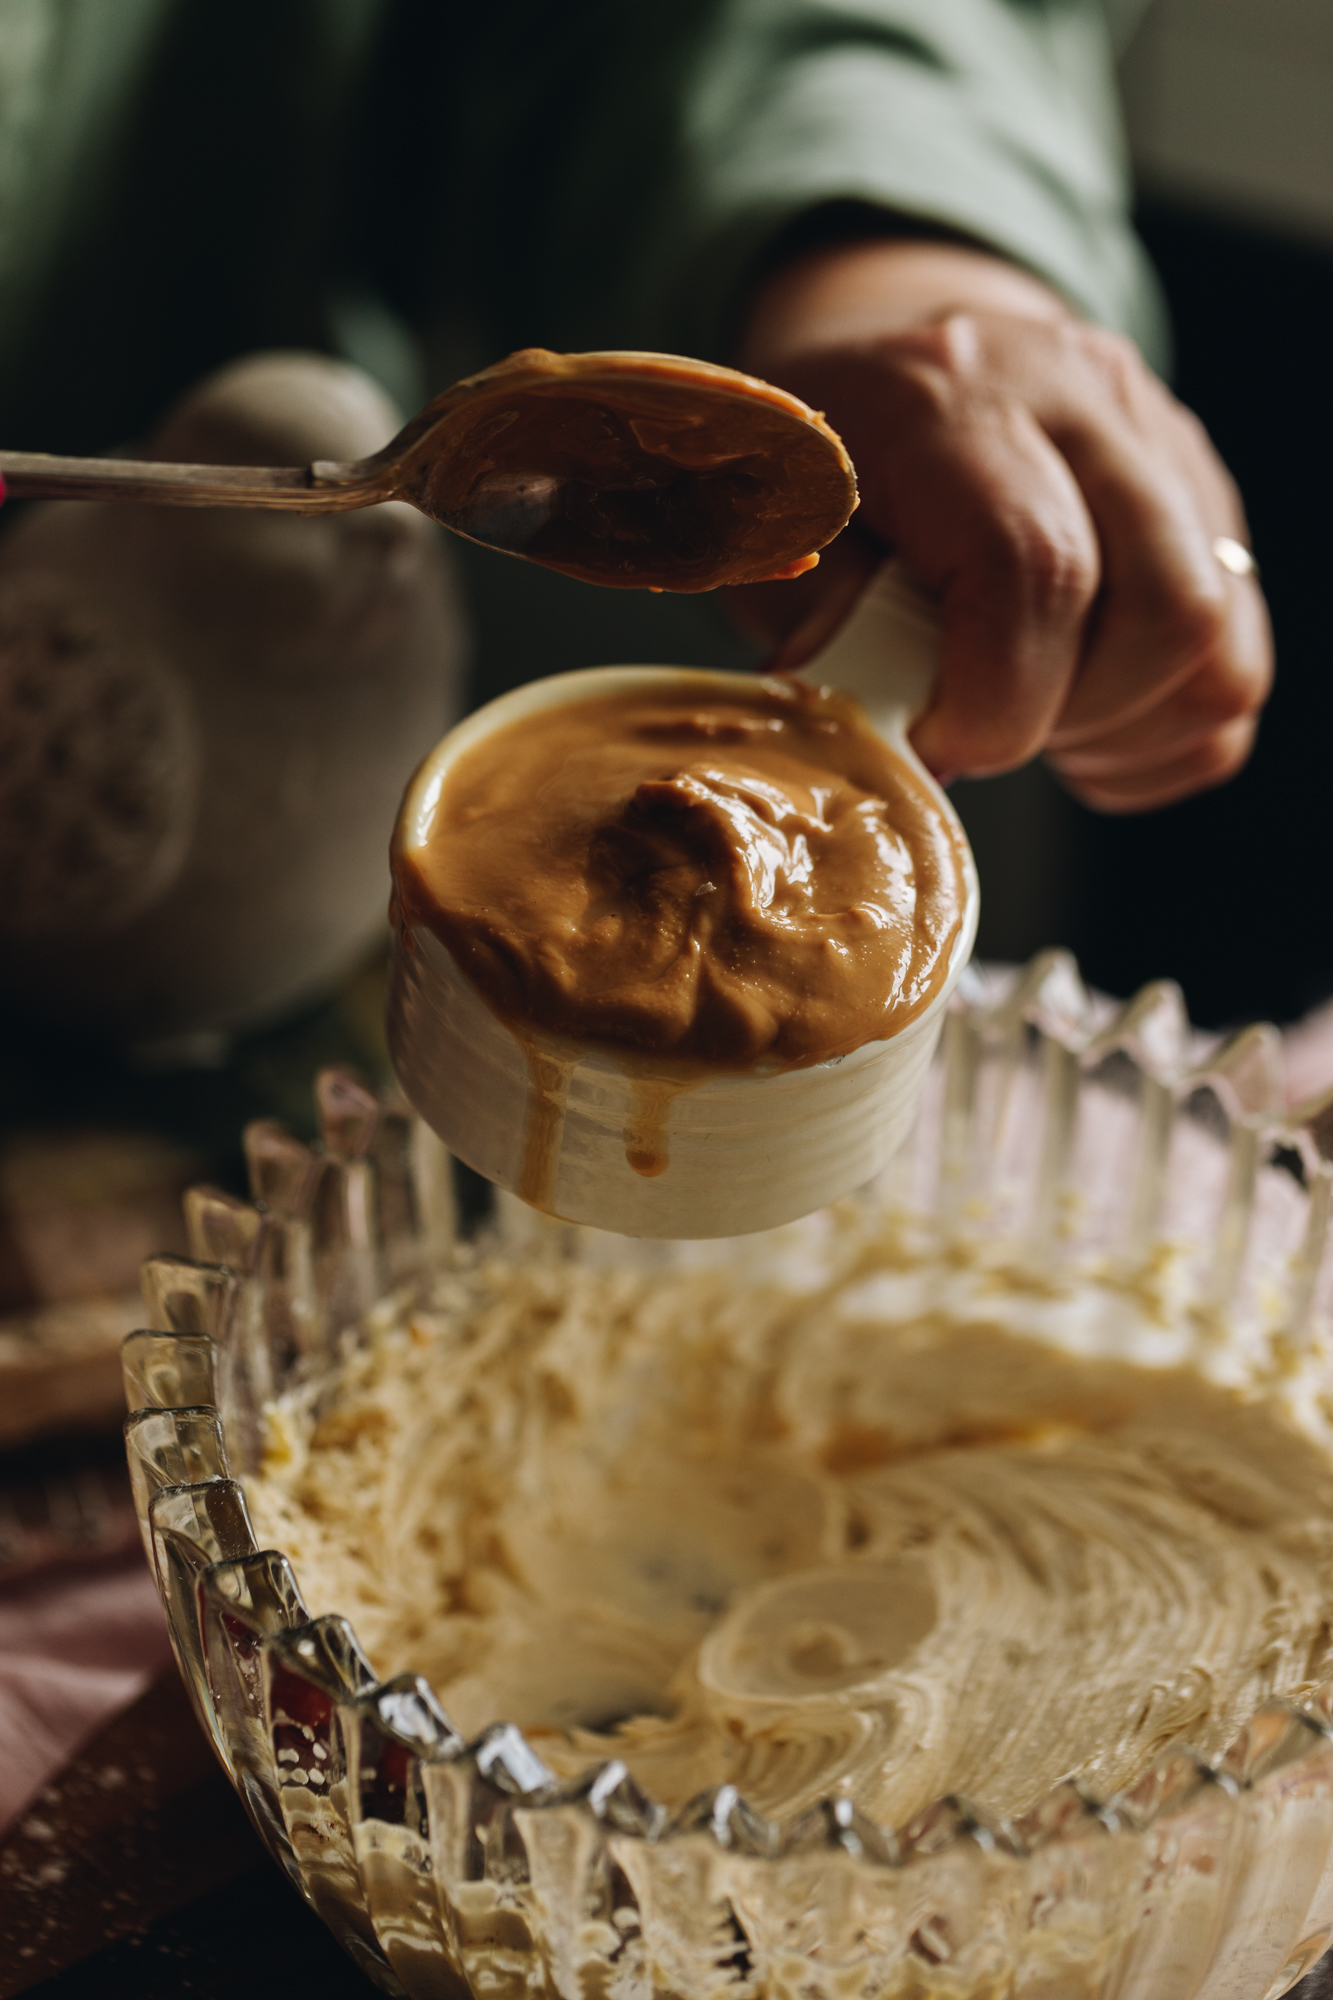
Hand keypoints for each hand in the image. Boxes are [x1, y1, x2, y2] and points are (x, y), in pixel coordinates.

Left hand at [727, 240, 1271, 811]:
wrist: (889, 365)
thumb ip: (818, 630)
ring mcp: (1167, 450)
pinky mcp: (1208, 508)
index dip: (995, 701)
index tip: (937, 744)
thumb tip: (883, 735)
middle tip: (983, 726)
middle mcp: (1087, 401)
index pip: (1037, 567)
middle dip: (1070, 718)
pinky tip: (1077, 712)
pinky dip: (1160, 732)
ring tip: (1031, 716)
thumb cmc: (822, 467)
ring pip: (1219, 650)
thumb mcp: (771, 532)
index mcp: (953, 396)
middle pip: (1165, 611)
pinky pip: (1235, 671)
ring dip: (1124, 729)